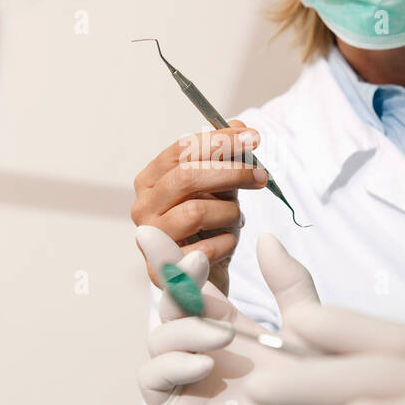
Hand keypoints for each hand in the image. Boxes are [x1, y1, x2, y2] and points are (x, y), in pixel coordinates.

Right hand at [131, 121, 265, 295]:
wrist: (204, 277)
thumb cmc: (209, 228)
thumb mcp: (220, 188)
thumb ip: (226, 159)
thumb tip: (239, 126)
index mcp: (151, 181)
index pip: (181, 150)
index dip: (219, 141)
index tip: (253, 138)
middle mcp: (143, 207)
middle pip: (186, 177)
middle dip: (230, 173)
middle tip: (261, 176)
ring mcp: (149, 239)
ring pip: (195, 212)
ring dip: (229, 213)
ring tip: (236, 219)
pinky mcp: (162, 271)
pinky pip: (205, 249)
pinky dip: (226, 243)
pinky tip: (227, 243)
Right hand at [134, 225, 363, 404]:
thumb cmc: (324, 396)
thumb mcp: (310, 328)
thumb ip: (289, 284)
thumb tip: (266, 236)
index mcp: (228, 328)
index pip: (192, 286)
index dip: (174, 259)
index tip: (161, 232)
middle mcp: (202, 351)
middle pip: (168, 305)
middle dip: (170, 279)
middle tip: (192, 266)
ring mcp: (188, 383)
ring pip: (158, 339)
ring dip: (183, 328)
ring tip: (222, 336)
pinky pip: (153, 380)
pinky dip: (170, 366)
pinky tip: (203, 365)